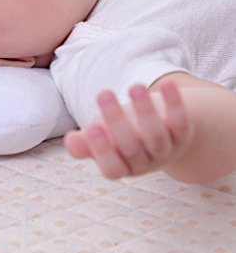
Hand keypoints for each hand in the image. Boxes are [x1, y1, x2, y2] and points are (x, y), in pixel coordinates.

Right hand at [64, 82, 192, 179]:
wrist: (161, 130)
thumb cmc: (122, 134)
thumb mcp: (103, 137)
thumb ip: (86, 142)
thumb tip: (70, 142)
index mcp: (123, 166)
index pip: (112, 168)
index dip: (102, 151)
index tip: (92, 128)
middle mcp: (145, 163)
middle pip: (131, 147)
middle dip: (117, 120)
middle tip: (103, 93)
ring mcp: (166, 150)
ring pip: (156, 136)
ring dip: (145, 111)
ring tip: (135, 86)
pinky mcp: (183, 134)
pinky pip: (181, 122)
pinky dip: (176, 104)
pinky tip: (168, 84)